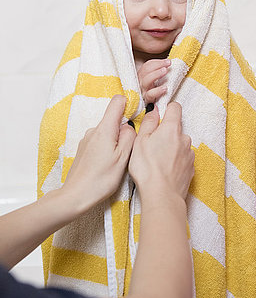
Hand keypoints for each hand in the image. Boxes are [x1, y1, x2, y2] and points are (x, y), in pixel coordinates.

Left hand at [62, 95, 134, 212]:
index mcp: (104, 129)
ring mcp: (87, 140)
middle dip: (125, 131)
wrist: (75, 196)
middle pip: (114, 120)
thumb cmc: (100, 180)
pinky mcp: (84, 150)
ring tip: (118, 162)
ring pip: (108, 133)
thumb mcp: (123, 157)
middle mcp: (93, 131)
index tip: (137, 116)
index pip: (117, 102)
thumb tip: (130, 125)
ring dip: (116, 142)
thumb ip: (130, 137)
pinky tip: (108, 166)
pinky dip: (108, 150)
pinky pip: (100, 142)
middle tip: (129, 151)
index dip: (129, 104)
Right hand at [129, 103, 193, 200]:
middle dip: (166, 133)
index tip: (159, 116)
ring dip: (171, 148)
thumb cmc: (148, 169)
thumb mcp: (140, 141)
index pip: (175, 108)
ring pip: (180, 144)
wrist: (162, 195)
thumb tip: (154, 111)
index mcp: (172, 129)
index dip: (166, 109)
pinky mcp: (191, 168)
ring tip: (157, 161)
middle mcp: (185, 139)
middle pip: (176, 129)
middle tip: (151, 146)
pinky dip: (175, 161)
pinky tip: (165, 170)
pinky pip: (183, 158)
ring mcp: (190, 154)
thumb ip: (148, 123)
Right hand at [138, 58, 170, 103]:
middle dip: (157, 65)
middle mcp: (141, 82)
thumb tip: (170, 64)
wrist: (152, 109)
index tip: (168, 62)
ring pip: (146, 81)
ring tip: (165, 71)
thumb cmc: (155, 92)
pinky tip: (165, 88)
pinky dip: (157, 91)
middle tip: (167, 64)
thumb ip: (160, 72)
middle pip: (145, 71)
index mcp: (143, 76)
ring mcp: (143, 91)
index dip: (157, 62)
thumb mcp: (156, 81)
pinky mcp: (147, 100)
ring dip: (156, 74)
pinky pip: (150, 94)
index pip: (147, 66)